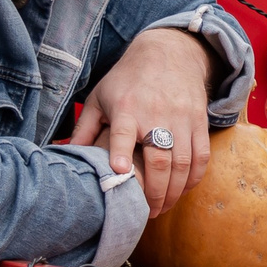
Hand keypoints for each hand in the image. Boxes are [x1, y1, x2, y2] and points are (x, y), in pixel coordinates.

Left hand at [70, 28, 214, 214]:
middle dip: (154, 191)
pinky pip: (201, 156)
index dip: (121, 152)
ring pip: (182, 162)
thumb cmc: (127, 80)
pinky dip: (194, 178)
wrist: (168, 53)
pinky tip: (183, 189)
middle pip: (159, 158)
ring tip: (163, 207)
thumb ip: (84, 128)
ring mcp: (181, 118)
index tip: (120, 173)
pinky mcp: (199, 121)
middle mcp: (155, 113)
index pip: (123, 131)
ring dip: (174, 191)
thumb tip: (65, 154)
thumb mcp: (100, 97)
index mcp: (126, 107)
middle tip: (147, 212)